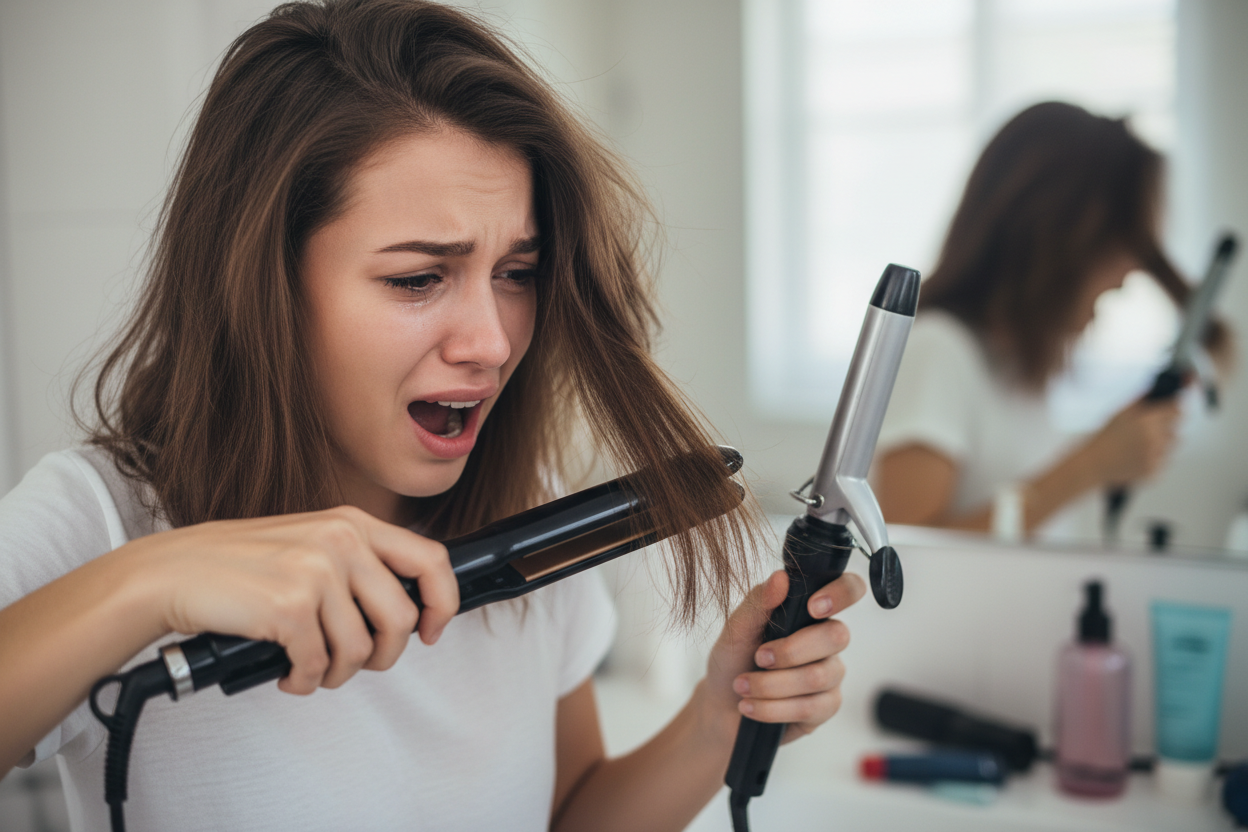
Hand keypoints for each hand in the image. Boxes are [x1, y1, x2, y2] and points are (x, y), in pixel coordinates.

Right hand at [120, 505, 458, 694]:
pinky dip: (303, 681)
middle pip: (400, 618)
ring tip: (311, 667)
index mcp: (353, 523)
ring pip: (360, 650)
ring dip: (337, 673)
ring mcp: (316, 572)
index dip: (442, 603)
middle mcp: (341, 541)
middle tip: (355, 663)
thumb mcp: (310, 543)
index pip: (431, 560)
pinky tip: (287, 674)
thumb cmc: (240, 566)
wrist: (171, 572)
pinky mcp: (289, 607)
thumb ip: (358, 565)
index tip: (430, 631)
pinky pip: (318, 665)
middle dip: (383, 655)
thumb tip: (406, 611)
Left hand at [697, 569, 866, 746]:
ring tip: (742, 686)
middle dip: (790, 651)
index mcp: (810, 612)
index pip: (848, 589)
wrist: (721, 705)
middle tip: (759, 658)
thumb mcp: (736, 630)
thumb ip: (758, 603)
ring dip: (771, 684)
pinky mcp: (825, 708)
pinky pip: (809, 708)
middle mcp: (827, 641)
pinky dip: (771, 708)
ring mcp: (830, 674)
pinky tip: (750, 706)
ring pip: (817, 677)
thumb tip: (781, 577)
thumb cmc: (733, 660)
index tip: (813, 607)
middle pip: (836, 637)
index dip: (841, 594)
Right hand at [1086, 397, 1180, 484]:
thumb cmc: (1106, 437)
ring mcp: (1156, 455)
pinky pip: (1165, 459)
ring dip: (1163, 442)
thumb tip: (1159, 391)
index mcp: (1148, 421)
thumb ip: (1143, 400)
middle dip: (1165, 427)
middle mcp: (1155, 438)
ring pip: (1173, 444)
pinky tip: (1139, 454)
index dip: (1171, 409)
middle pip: (1175, 428)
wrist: (1095, 462)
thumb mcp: (1122, 412)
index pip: (1175, 410)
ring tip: (1142, 443)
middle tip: (1148, 429)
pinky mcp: (1155, 469)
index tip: (1168, 410)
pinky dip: (1155, 456)